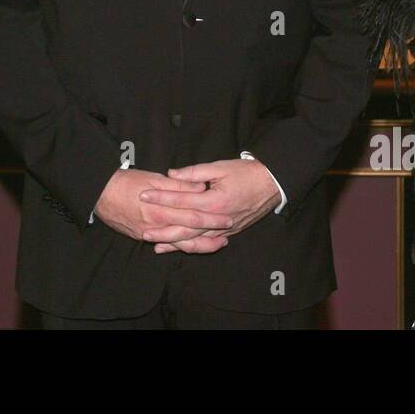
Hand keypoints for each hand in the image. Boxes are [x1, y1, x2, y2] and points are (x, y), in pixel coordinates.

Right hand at [93, 168, 234, 251]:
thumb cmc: (126, 181)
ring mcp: (148, 234)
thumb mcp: (153, 178)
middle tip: (228, 233)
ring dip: (199, 245)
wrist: (99, 193)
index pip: (193, 216)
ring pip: (179, 244)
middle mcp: (157, 226)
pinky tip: (189, 245)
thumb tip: (200, 187)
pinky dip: (179, 246)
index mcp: (162, 210)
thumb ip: (178, 185)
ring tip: (216, 244)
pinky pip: (165, 244)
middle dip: (211, 235)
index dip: (212, 218)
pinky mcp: (141, 237)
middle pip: (189, 235)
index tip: (229, 217)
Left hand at [139, 158, 280, 253]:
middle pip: (185, 228)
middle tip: (142, 230)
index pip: (181, 200)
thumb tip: (171, 174)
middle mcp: (218, 218)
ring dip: (174, 243)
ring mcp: (224, 228)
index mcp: (214, 200)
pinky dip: (191, 246)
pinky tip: (179, 247)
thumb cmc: (246, 173)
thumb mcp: (219, 167)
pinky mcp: (229, 232)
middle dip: (162, 229)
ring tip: (155, 244)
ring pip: (195, 240)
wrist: (272, 184)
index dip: (161, 198)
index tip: (143, 195)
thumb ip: (194, 172)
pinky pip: (206, 242)